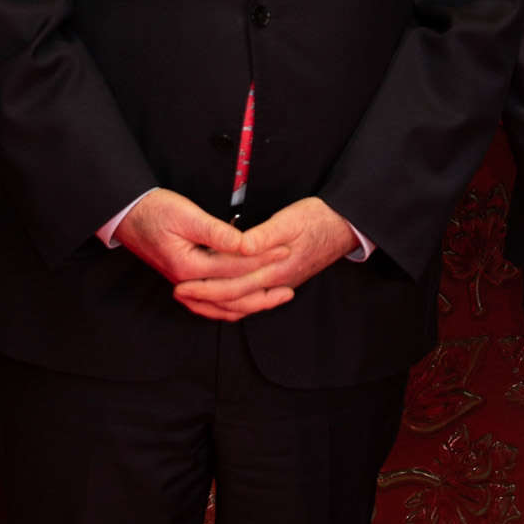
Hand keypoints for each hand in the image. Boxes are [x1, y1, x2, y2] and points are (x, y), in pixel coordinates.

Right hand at [116, 189, 281, 320]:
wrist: (127, 214)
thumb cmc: (155, 210)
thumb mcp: (186, 215)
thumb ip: (215, 232)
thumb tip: (243, 243)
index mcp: (188, 266)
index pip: (234, 267)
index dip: (262, 259)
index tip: (285, 251)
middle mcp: (187, 282)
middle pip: (231, 295)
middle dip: (263, 290)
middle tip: (290, 286)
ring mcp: (185, 285)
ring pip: (223, 306)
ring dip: (251, 304)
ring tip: (277, 298)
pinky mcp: (186, 282)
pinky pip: (212, 303)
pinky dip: (233, 305)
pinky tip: (248, 301)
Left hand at [171, 196, 362, 322]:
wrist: (345, 226)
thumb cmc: (318, 218)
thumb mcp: (290, 219)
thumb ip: (264, 235)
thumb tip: (241, 246)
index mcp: (276, 268)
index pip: (233, 285)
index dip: (205, 286)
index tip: (182, 283)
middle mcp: (278, 282)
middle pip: (235, 298)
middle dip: (204, 298)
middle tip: (178, 293)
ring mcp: (282, 284)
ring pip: (245, 304)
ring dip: (217, 304)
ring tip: (195, 299)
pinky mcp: (284, 281)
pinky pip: (255, 300)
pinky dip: (236, 303)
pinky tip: (225, 299)